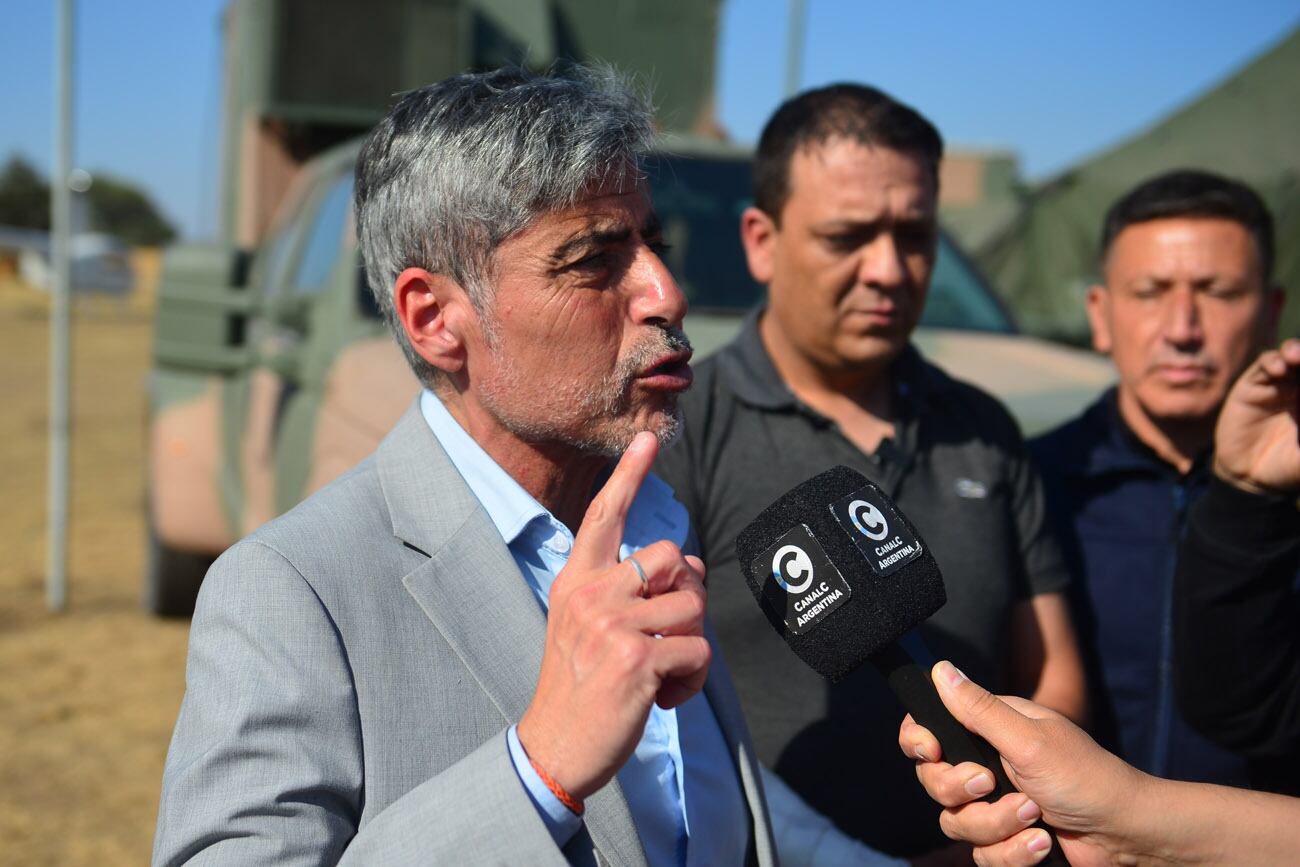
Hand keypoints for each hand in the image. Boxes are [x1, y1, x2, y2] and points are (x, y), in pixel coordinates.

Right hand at [518, 432, 709, 800]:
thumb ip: (624, 590)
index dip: (629, 475)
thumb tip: (686, 564)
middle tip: (664, 635)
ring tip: (658, 673)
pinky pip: (699, 652)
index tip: (649, 438)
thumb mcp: (584, 626)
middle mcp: (590, 594)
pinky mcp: (639, 658)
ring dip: (691, 646)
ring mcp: (613, 624)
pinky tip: (658, 699)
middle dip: (686, 596)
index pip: (604, 516)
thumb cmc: (579, 687)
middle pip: (675, 557)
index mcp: (575, 582)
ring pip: (695, 606)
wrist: (554, 747)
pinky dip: (692, 682)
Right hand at [898, 661, 1154, 865]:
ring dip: (997, 825)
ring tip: (1035, 818)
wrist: (1127, 836)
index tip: (931, 751)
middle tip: (993, 783)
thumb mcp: (1028, 739)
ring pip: (956, 823)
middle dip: (962, 791)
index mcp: (988, 729)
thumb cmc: (1086, 777)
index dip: (917, 741)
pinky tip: (1043, 843)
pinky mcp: (1006, 839)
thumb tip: (940, 669)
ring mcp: (994, 804)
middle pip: (932, 781)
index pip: (927, 728)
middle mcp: (985, 763)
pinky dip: (1013, 853)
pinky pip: (982, 854)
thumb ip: (978, 709)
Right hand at [1213, 338, 1299, 494]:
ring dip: (1295, 351)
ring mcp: (1276, 385)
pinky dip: (1271, 362)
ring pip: (1289, 356)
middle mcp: (1298, 388)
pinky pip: (1263, 365)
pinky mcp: (1251, 386)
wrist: (1247, 475)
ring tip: (1297, 356)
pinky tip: (1278, 368)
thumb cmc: (1285, 467)